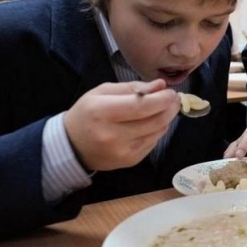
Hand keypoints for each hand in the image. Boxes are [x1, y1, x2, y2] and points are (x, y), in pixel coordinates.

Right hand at [63, 79, 179, 170]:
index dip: (161, 99)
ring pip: (157, 132)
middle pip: (154, 121)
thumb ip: (133, 87)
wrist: (73, 145)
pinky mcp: (130, 161)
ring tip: (166, 108)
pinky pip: (153, 142)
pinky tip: (154, 122)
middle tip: (174, 98)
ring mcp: (123, 152)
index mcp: (101, 112)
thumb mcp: (102, 92)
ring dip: (167, 118)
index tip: (170, 91)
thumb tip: (160, 85)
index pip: (141, 106)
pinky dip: (158, 130)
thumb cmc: (88, 113)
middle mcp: (112, 135)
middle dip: (169, 108)